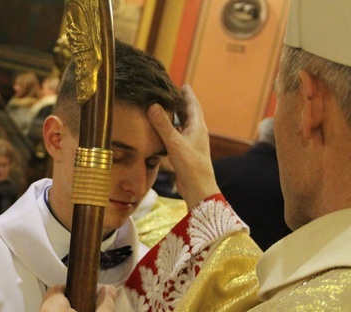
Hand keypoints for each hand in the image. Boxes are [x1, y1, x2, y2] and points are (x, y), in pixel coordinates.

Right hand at [148, 84, 219, 209]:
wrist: (198, 188)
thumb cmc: (191, 165)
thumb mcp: (175, 143)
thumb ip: (163, 125)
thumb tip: (152, 105)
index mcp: (197, 127)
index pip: (193, 105)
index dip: (187, 94)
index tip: (183, 85)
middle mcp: (195, 133)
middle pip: (188, 114)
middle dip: (181, 103)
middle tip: (170, 93)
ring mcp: (191, 143)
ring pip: (183, 125)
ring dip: (175, 117)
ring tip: (165, 108)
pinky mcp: (185, 153)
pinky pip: (178, 136)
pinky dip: (171, 130)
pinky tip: (163, 132)